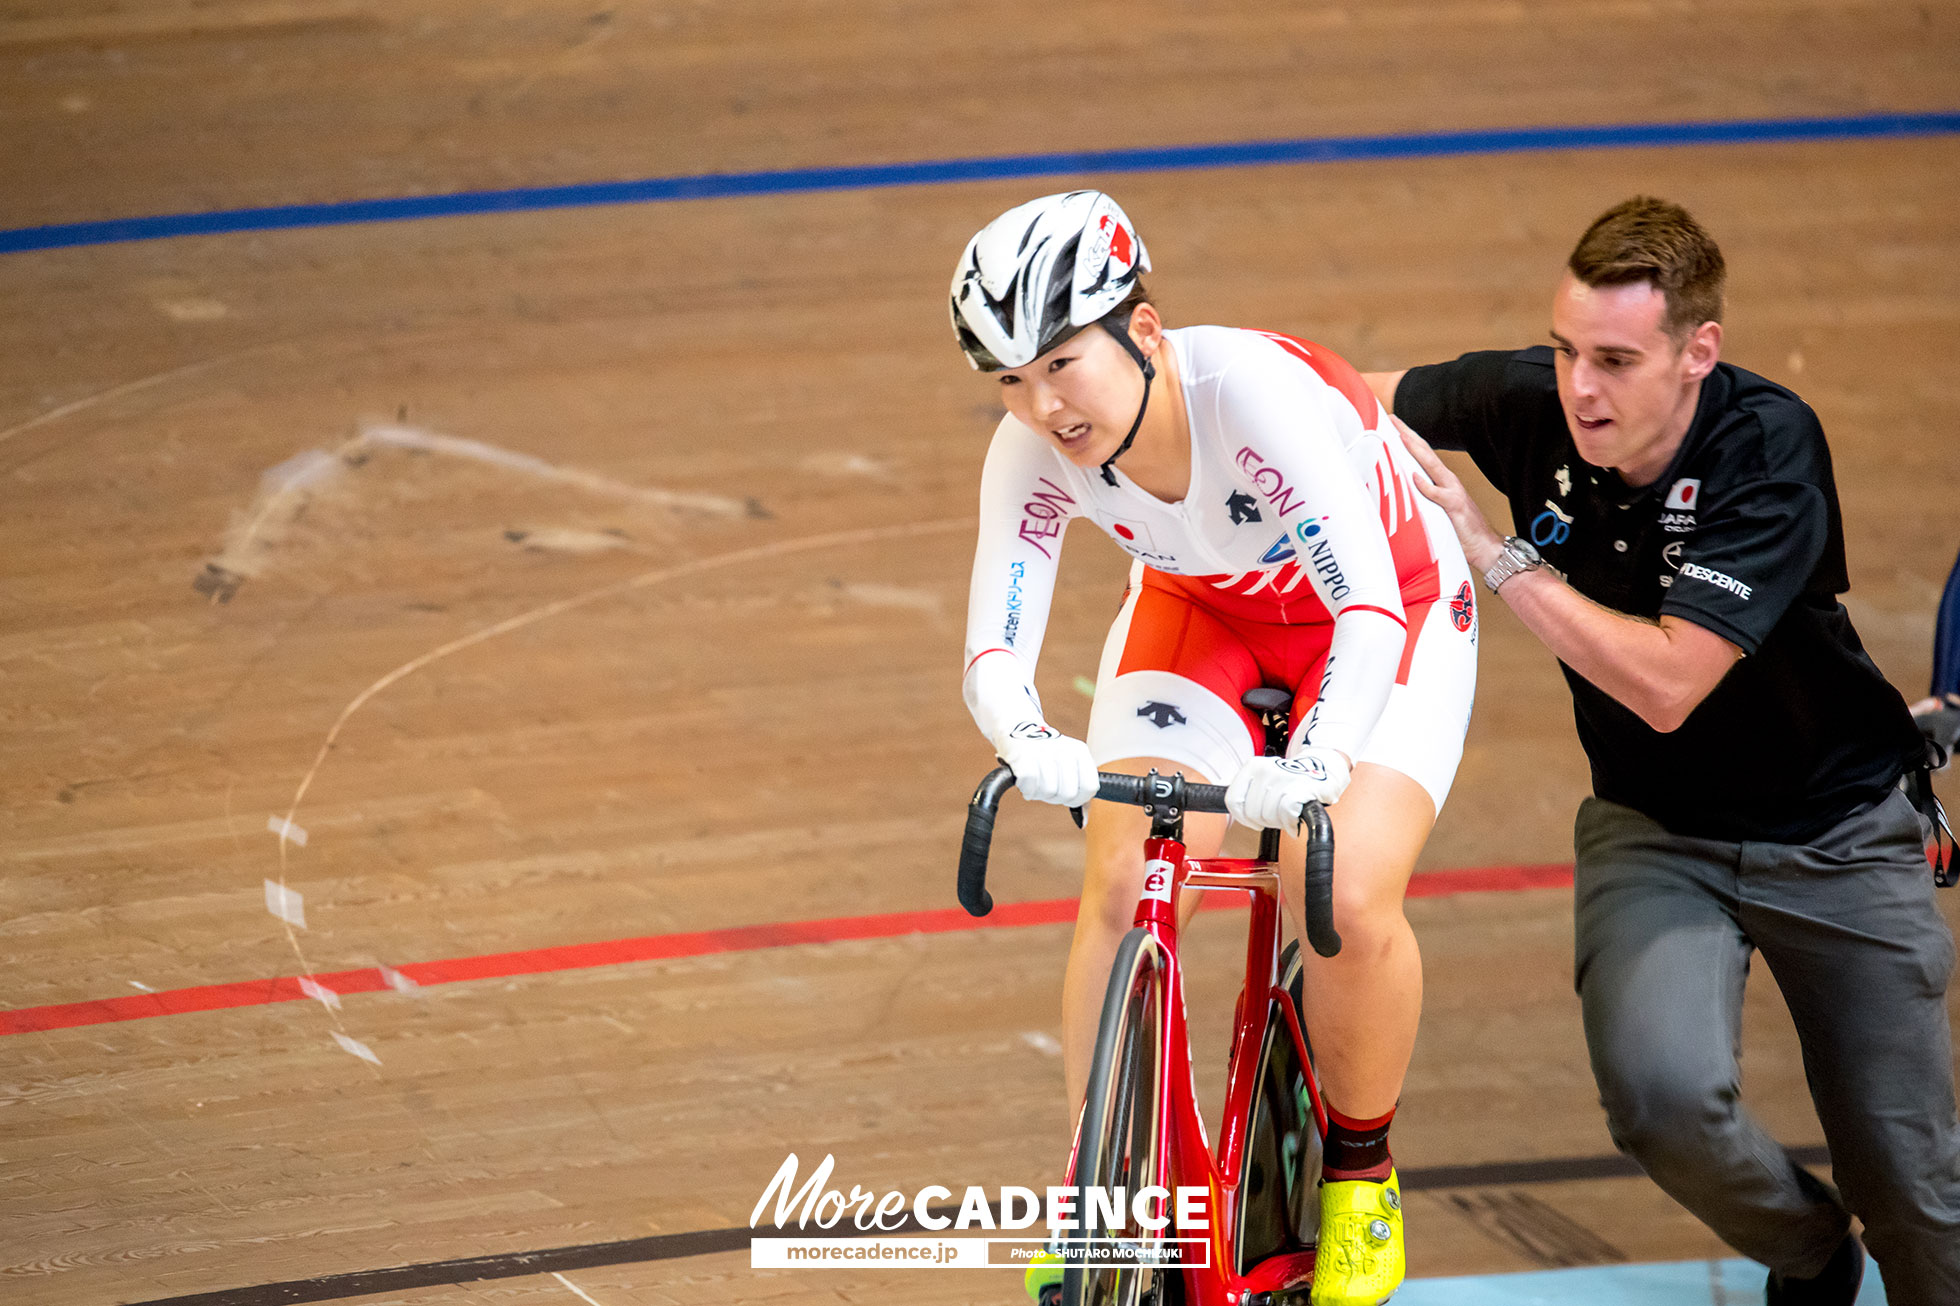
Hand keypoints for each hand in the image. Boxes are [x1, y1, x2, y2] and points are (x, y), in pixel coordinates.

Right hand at [997, 723, 1100, 807]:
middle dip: (1054, 797)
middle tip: (1045, 785)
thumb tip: (1083, 823)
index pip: (1090, 787)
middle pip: (1068, 794)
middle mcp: (1065, 750)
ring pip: (1049, 792)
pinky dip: (1026, 789)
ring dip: (1038, 792)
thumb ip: (1079, 791)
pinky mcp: (1024, 756)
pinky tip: (1023, 780)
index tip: (1065, 794)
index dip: (1077, 798)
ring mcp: (1044, 752)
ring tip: (1033, 779)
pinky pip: (1030, 787)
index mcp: (1080, 752)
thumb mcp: (1068, 766)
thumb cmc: (1044, 755)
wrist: (1016, 727)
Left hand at [1225, 750, 1351, 830]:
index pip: (1233, 800)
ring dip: (1279, 823)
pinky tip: (1294, 822)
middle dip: (1264, 821)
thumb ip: (1249, 795)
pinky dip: (1290, 823)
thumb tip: (1238, 816)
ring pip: (1268, 815)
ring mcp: (1283, 777)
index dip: (1242, 818)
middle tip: (1277, 816)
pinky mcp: (1301, 786)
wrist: (1324, 767)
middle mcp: (1266, 769)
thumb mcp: (1264, 780)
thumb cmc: (1292, 780)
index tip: (1253, 821)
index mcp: (1252, 766)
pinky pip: (1286, 812)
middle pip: (1251, 812)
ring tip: (1287, 816)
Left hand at [1394, 417, 1506, 572]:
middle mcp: (1448, 482)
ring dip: (1416, 451)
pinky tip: (1415, 477)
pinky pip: (1438, 495)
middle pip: (1425, 453)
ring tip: (1402, 437)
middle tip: (1393, 419)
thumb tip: (1404, 490)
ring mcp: (1452, 492)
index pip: (1423, 454)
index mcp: (1443, 481)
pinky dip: (1426, 486)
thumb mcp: (1438, 510)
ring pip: (1431, 466)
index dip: (1409, 438)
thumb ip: (1424, 498)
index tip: (1395, 424)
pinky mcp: (1454, 507)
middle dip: (1408, 434)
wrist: (1485, 546)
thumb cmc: (1461, 530)